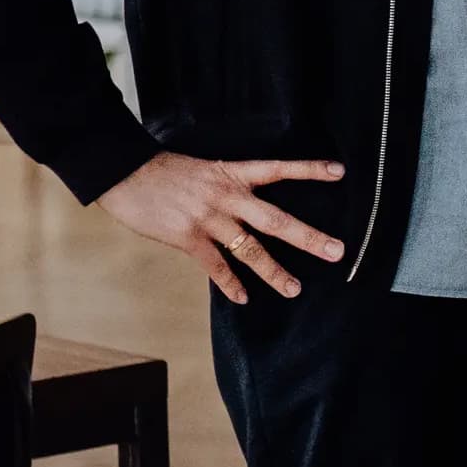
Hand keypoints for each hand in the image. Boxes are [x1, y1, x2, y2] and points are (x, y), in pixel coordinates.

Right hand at [98, 151, 348, 303]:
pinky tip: (243, 298)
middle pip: (277, 219)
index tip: (340, 172)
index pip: (279, 169)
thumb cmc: (163, 170)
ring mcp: (209, 218)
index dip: (309, 170)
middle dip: (308, 237)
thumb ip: (227, 186)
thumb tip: (245, 206)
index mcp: (233, 173)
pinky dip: (230, 283)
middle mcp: (228, 196)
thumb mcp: (204, 169)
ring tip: (294, 288)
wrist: (126, 172)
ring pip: (251, 249)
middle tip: (337, 251)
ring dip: (275, 272)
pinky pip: (216, 266)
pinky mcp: (188, 238)